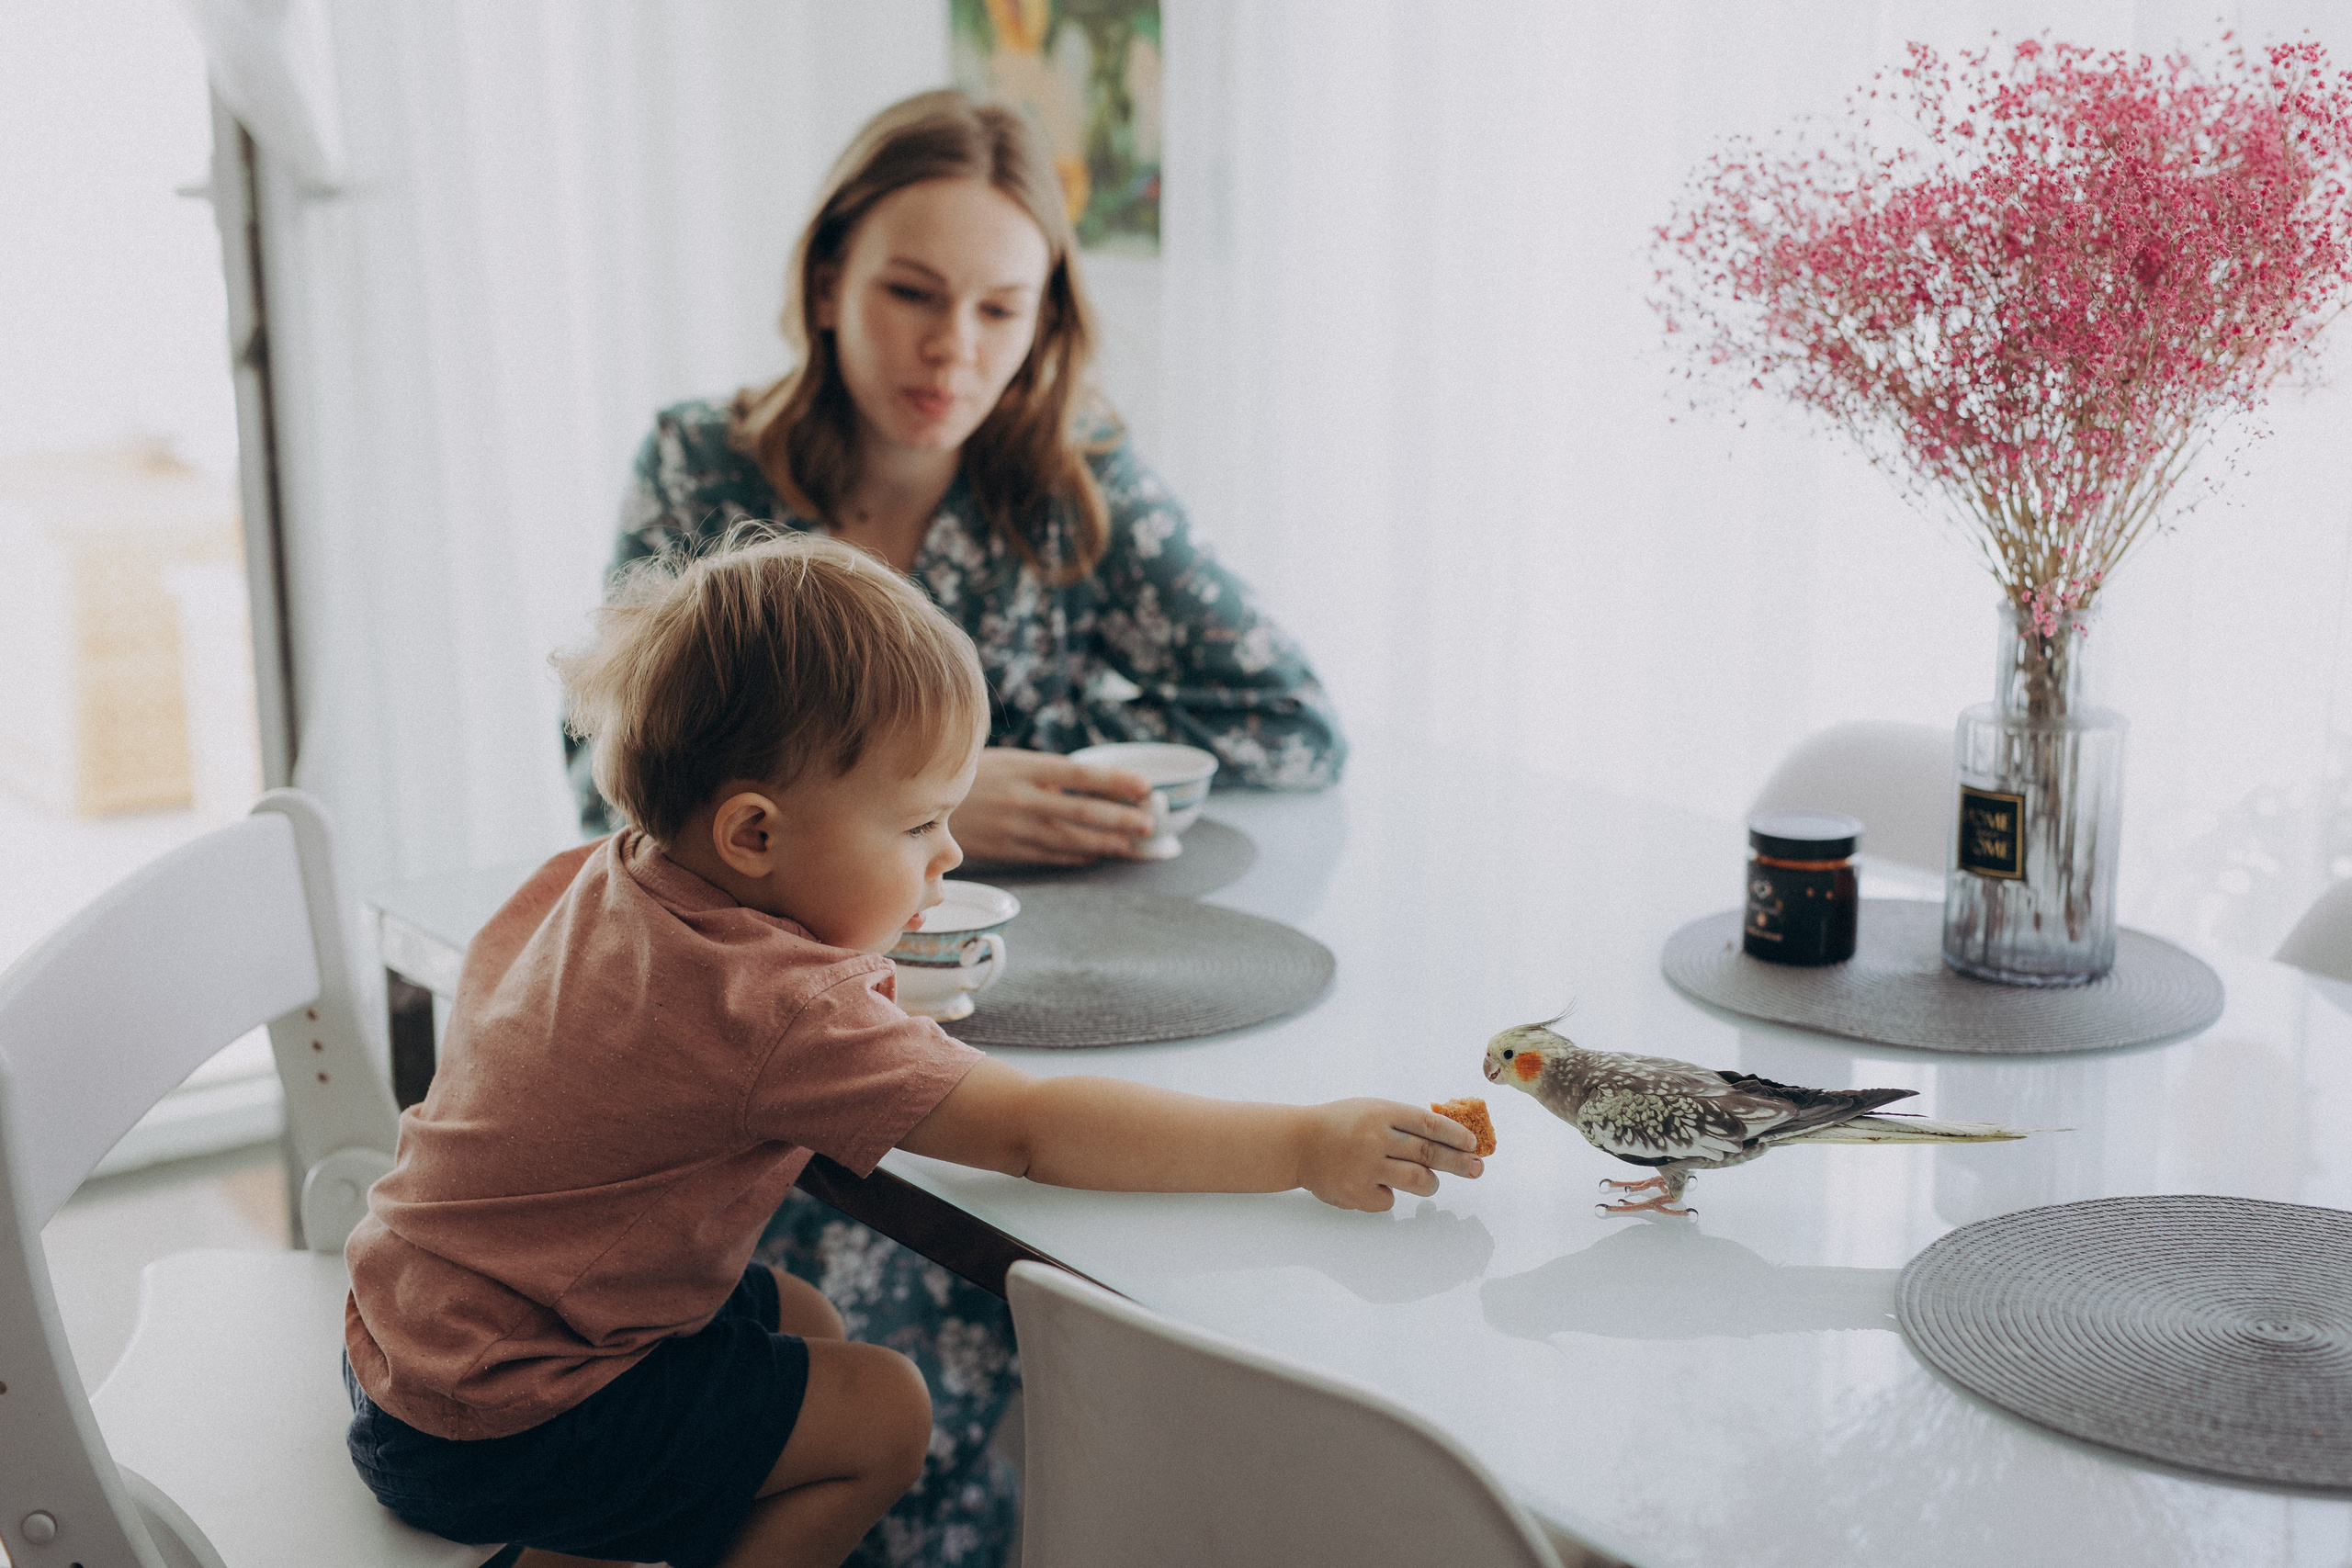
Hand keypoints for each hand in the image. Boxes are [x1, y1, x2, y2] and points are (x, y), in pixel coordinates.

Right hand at [952, 747, 1159, 865]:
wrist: (916, 803)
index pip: (1079, 774)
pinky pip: (1049, 855)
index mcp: (1024, 767)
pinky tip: (1095, 856)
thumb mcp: (1006, 760)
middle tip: (1148, 824)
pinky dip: (1076, 857)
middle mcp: (1022, 798)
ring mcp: (1015, 827)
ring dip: (1104, 843)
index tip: (1145, 786)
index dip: (1115, 781)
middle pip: (1081, 811)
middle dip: (1120, 819)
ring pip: (1070, 838)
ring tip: (1132, 845)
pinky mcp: (1006, 849)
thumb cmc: (968, 774)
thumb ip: (1043, 773)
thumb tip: (1091, 785)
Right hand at [1297, 1100, 1484, 1212]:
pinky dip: (1388, 1194)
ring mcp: (1366, 1167)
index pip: (1429, 1124)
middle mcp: (1375, 1138)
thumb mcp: (1371, 1110)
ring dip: (1430, 1183)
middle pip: (1430, 1153)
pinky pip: (1389, 1200)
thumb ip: (1403, 1122)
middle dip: (1459, 1163)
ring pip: (1418, 1181)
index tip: (1472, 1144)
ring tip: (1429, 1182)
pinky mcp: (1357, 1193)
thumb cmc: (1341, 1125)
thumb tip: (1449, 1139)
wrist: (1298, 1144)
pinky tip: (1373, 1184)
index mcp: (1381, 1112)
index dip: (1456, 1135)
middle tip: (1477, 1169)